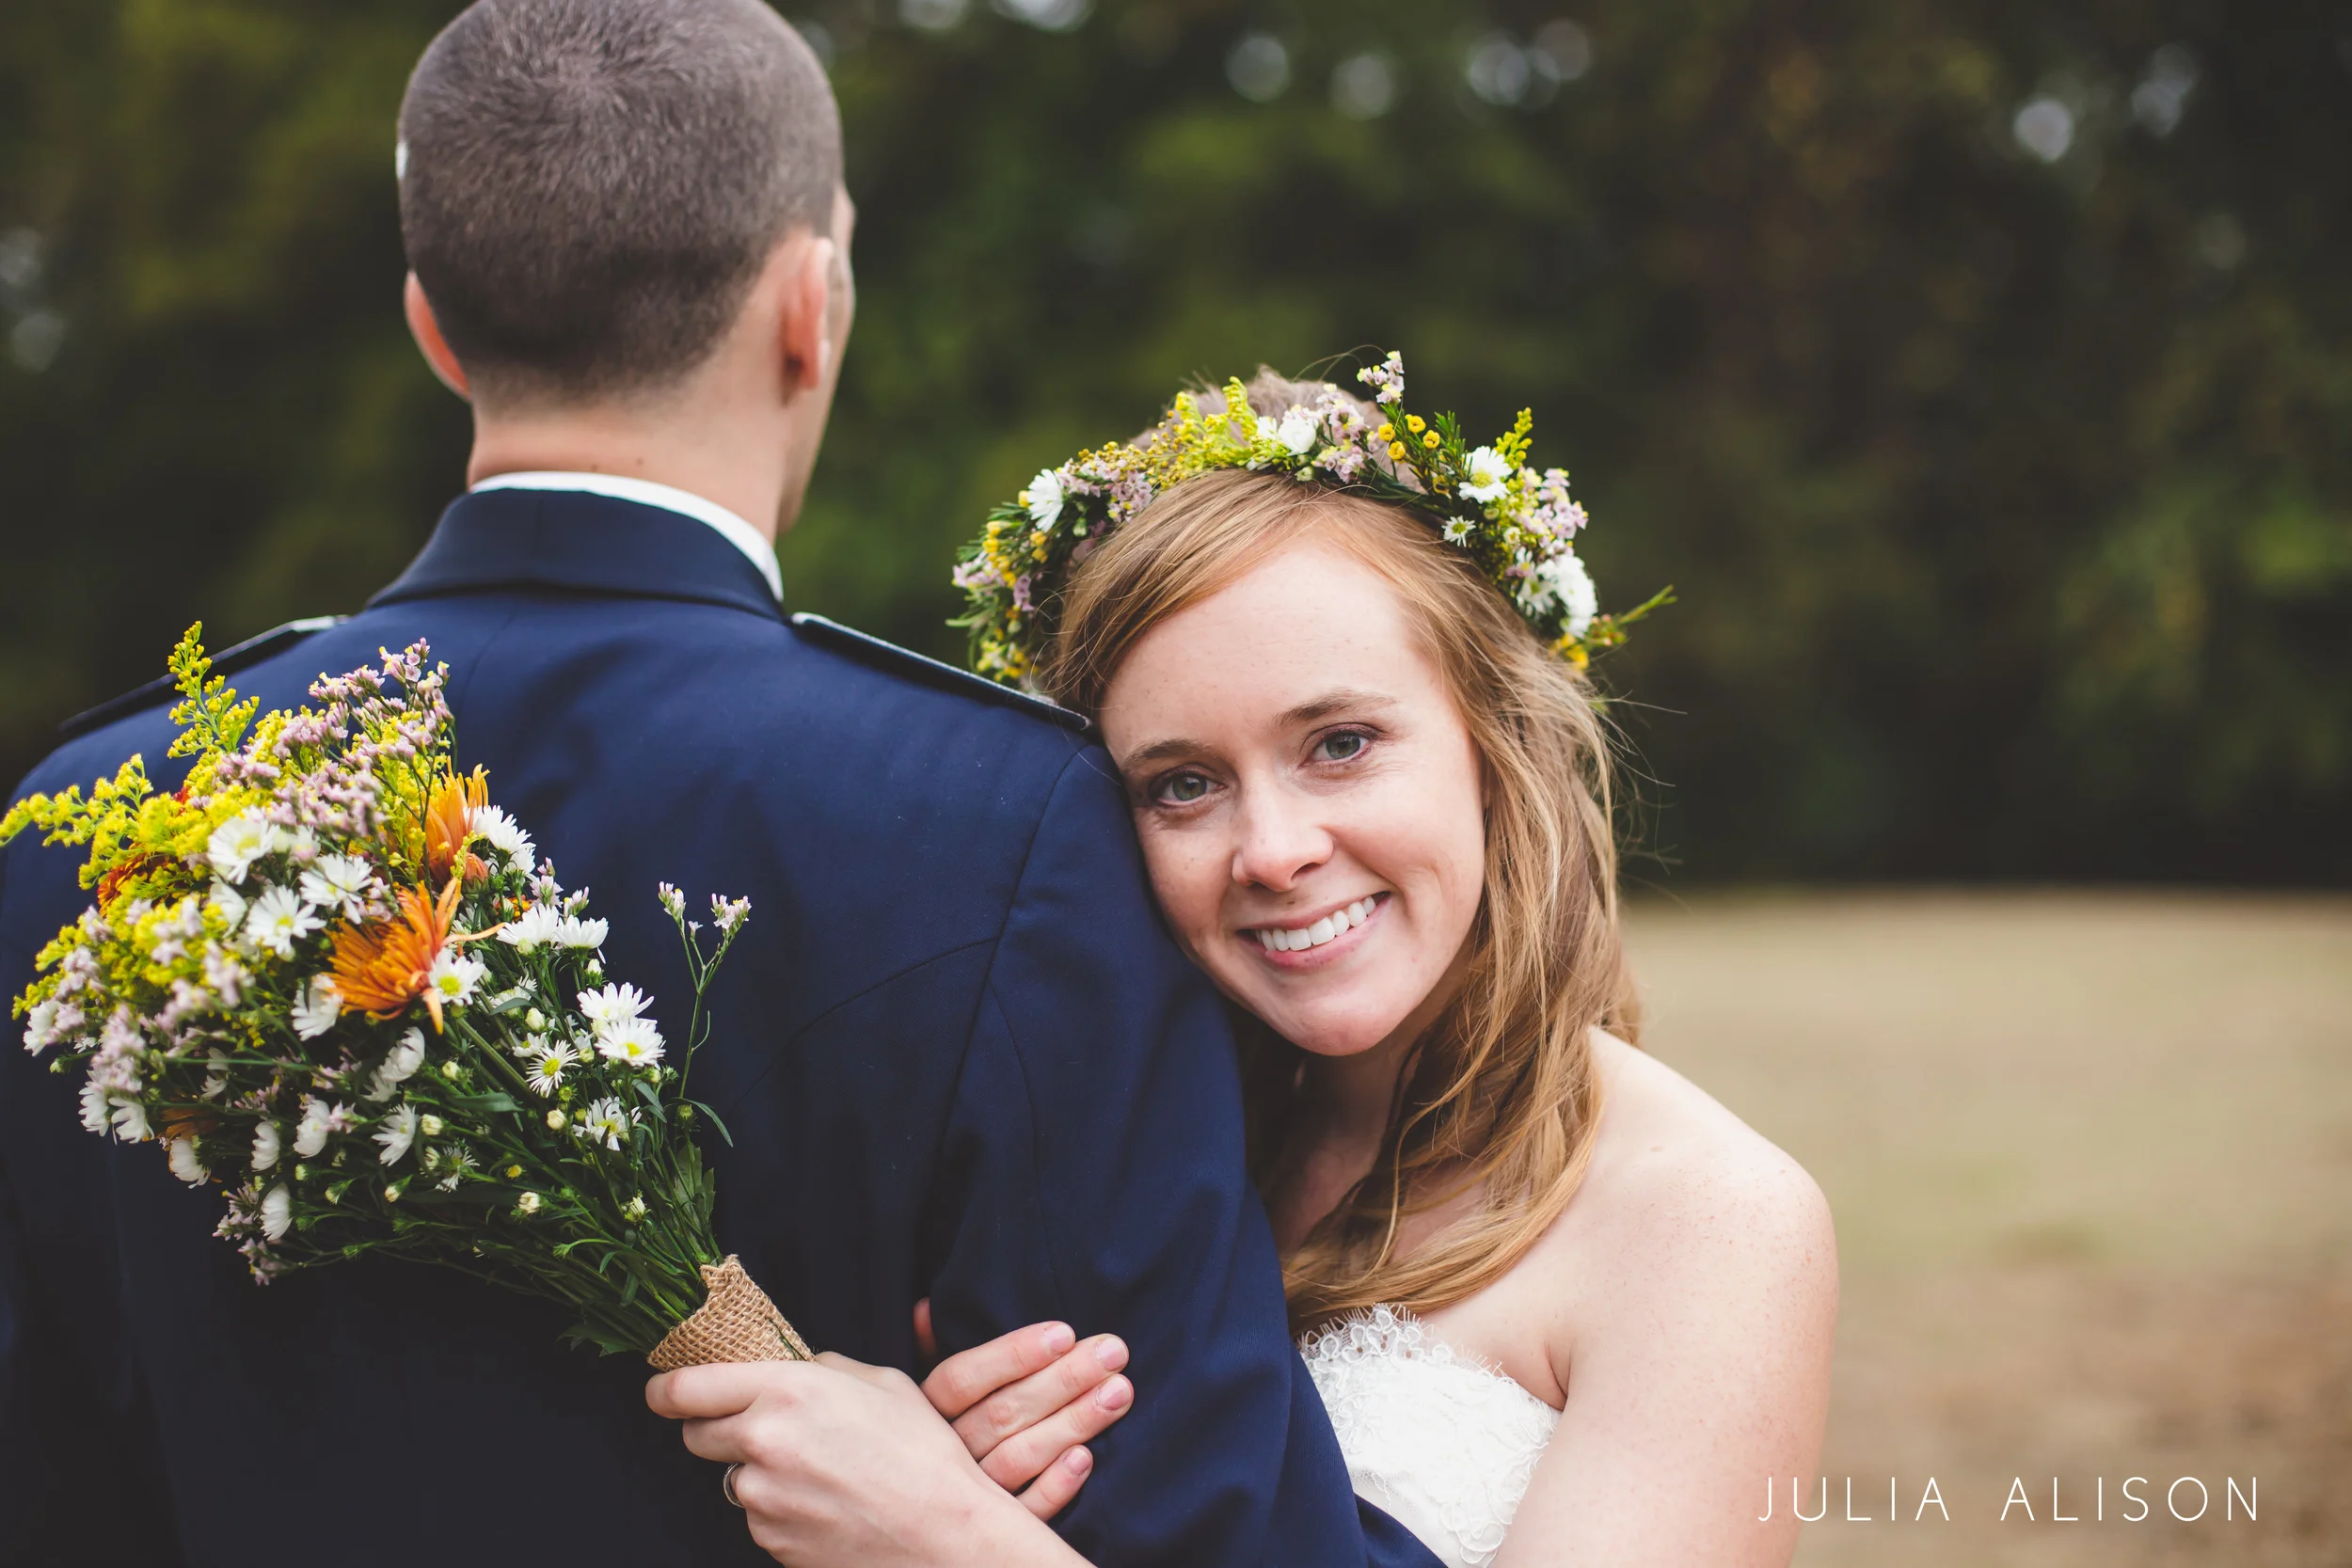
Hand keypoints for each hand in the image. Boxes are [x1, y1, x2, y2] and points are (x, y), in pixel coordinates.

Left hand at [651, 1354, 1048, 1566]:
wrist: (946, 1537)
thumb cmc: (923, 1455)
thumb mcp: (881, 1383)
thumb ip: (822, 1368)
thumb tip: (792, 1367)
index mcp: (786, 1391)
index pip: (687, 1388)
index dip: (665, 1388)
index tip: (662, 1391)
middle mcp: (762, 1444)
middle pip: (695, 1435)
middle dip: (717, 1429)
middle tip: (761, 1429)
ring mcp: (763, 1500)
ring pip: (733, 1478)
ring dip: (759, 1472)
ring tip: (819, 1474)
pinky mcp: (771, 1542)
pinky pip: (758, 1518)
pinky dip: (781, 1509)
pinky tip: (827, 1505)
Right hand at [915, 1299, 1132, 1504]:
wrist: (916, 1525)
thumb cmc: (932, 1441)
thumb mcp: (917, 1402)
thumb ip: (932, 1358)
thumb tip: (927, 1311)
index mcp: (920, 1417)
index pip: (960, 1380)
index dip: (1012, 1355)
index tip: (1064, 1332)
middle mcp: (939, 1458)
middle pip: (1001, 1414)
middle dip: (1063, 1379)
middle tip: (1113, 1352)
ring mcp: (965, 1499)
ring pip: (1018, 1459)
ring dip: (1072, 1423)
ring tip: (1119, 1392)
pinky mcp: (988, 1536)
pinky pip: (1023, 1516)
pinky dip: (1054, 1488)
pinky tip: (1086, 1459)